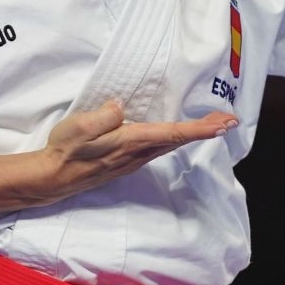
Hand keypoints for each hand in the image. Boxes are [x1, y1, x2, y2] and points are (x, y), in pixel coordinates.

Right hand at [31, 99, 236, 202]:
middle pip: (179, 140)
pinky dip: (177, 138)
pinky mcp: (127, 161)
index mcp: (131, 141)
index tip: (223, 125)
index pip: (172, 133)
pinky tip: (178, 134)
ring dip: (193, 134)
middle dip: (206, 130)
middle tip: (230, 120)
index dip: (200, 129)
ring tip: (212, 124)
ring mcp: (134, 160)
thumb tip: (121, 107)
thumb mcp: (80, 127)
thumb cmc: (65, 150)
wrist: (53, 177)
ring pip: (171, 145)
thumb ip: (104, 116)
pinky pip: (159, 148)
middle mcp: (138, 153)